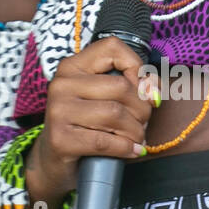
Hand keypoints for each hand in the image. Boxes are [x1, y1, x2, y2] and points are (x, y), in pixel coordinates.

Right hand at [29, 37, 160, 202]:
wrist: (54, 160)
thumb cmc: (86, 126)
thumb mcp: (105, 99)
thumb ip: (133, 85)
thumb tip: (153, 91)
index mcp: (73, 66)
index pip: (112, 48)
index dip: (137, 68)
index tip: (145, 91)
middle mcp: (62, 84)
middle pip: (120, 87)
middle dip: (142, 109)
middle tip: (142, 123)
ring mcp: (59, 111)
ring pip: (115, 114)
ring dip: (136, 131)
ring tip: (136, 138)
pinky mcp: (60, 139)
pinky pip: (104, 141)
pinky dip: (125, 148)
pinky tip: (131, 151)